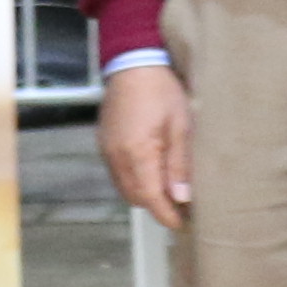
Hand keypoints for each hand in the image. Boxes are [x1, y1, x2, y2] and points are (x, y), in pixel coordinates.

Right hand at [97, 60, 191, 233]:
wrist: (133, 63)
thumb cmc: (161, 91)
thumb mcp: (181, 126)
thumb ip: (179, 164)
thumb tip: (182, 197)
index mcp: (137, 154)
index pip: (151, 198)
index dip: (167, 215)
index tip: (182, 224)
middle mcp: (117, 157)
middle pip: (135, 197)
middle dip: (157, 207)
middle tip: (181, 207)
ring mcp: (107, 150)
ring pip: (124, 187)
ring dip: (145, 194)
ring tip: (168, 191)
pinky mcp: (104, 143)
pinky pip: (118, 173)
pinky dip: (134, 180)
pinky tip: (151, 172)